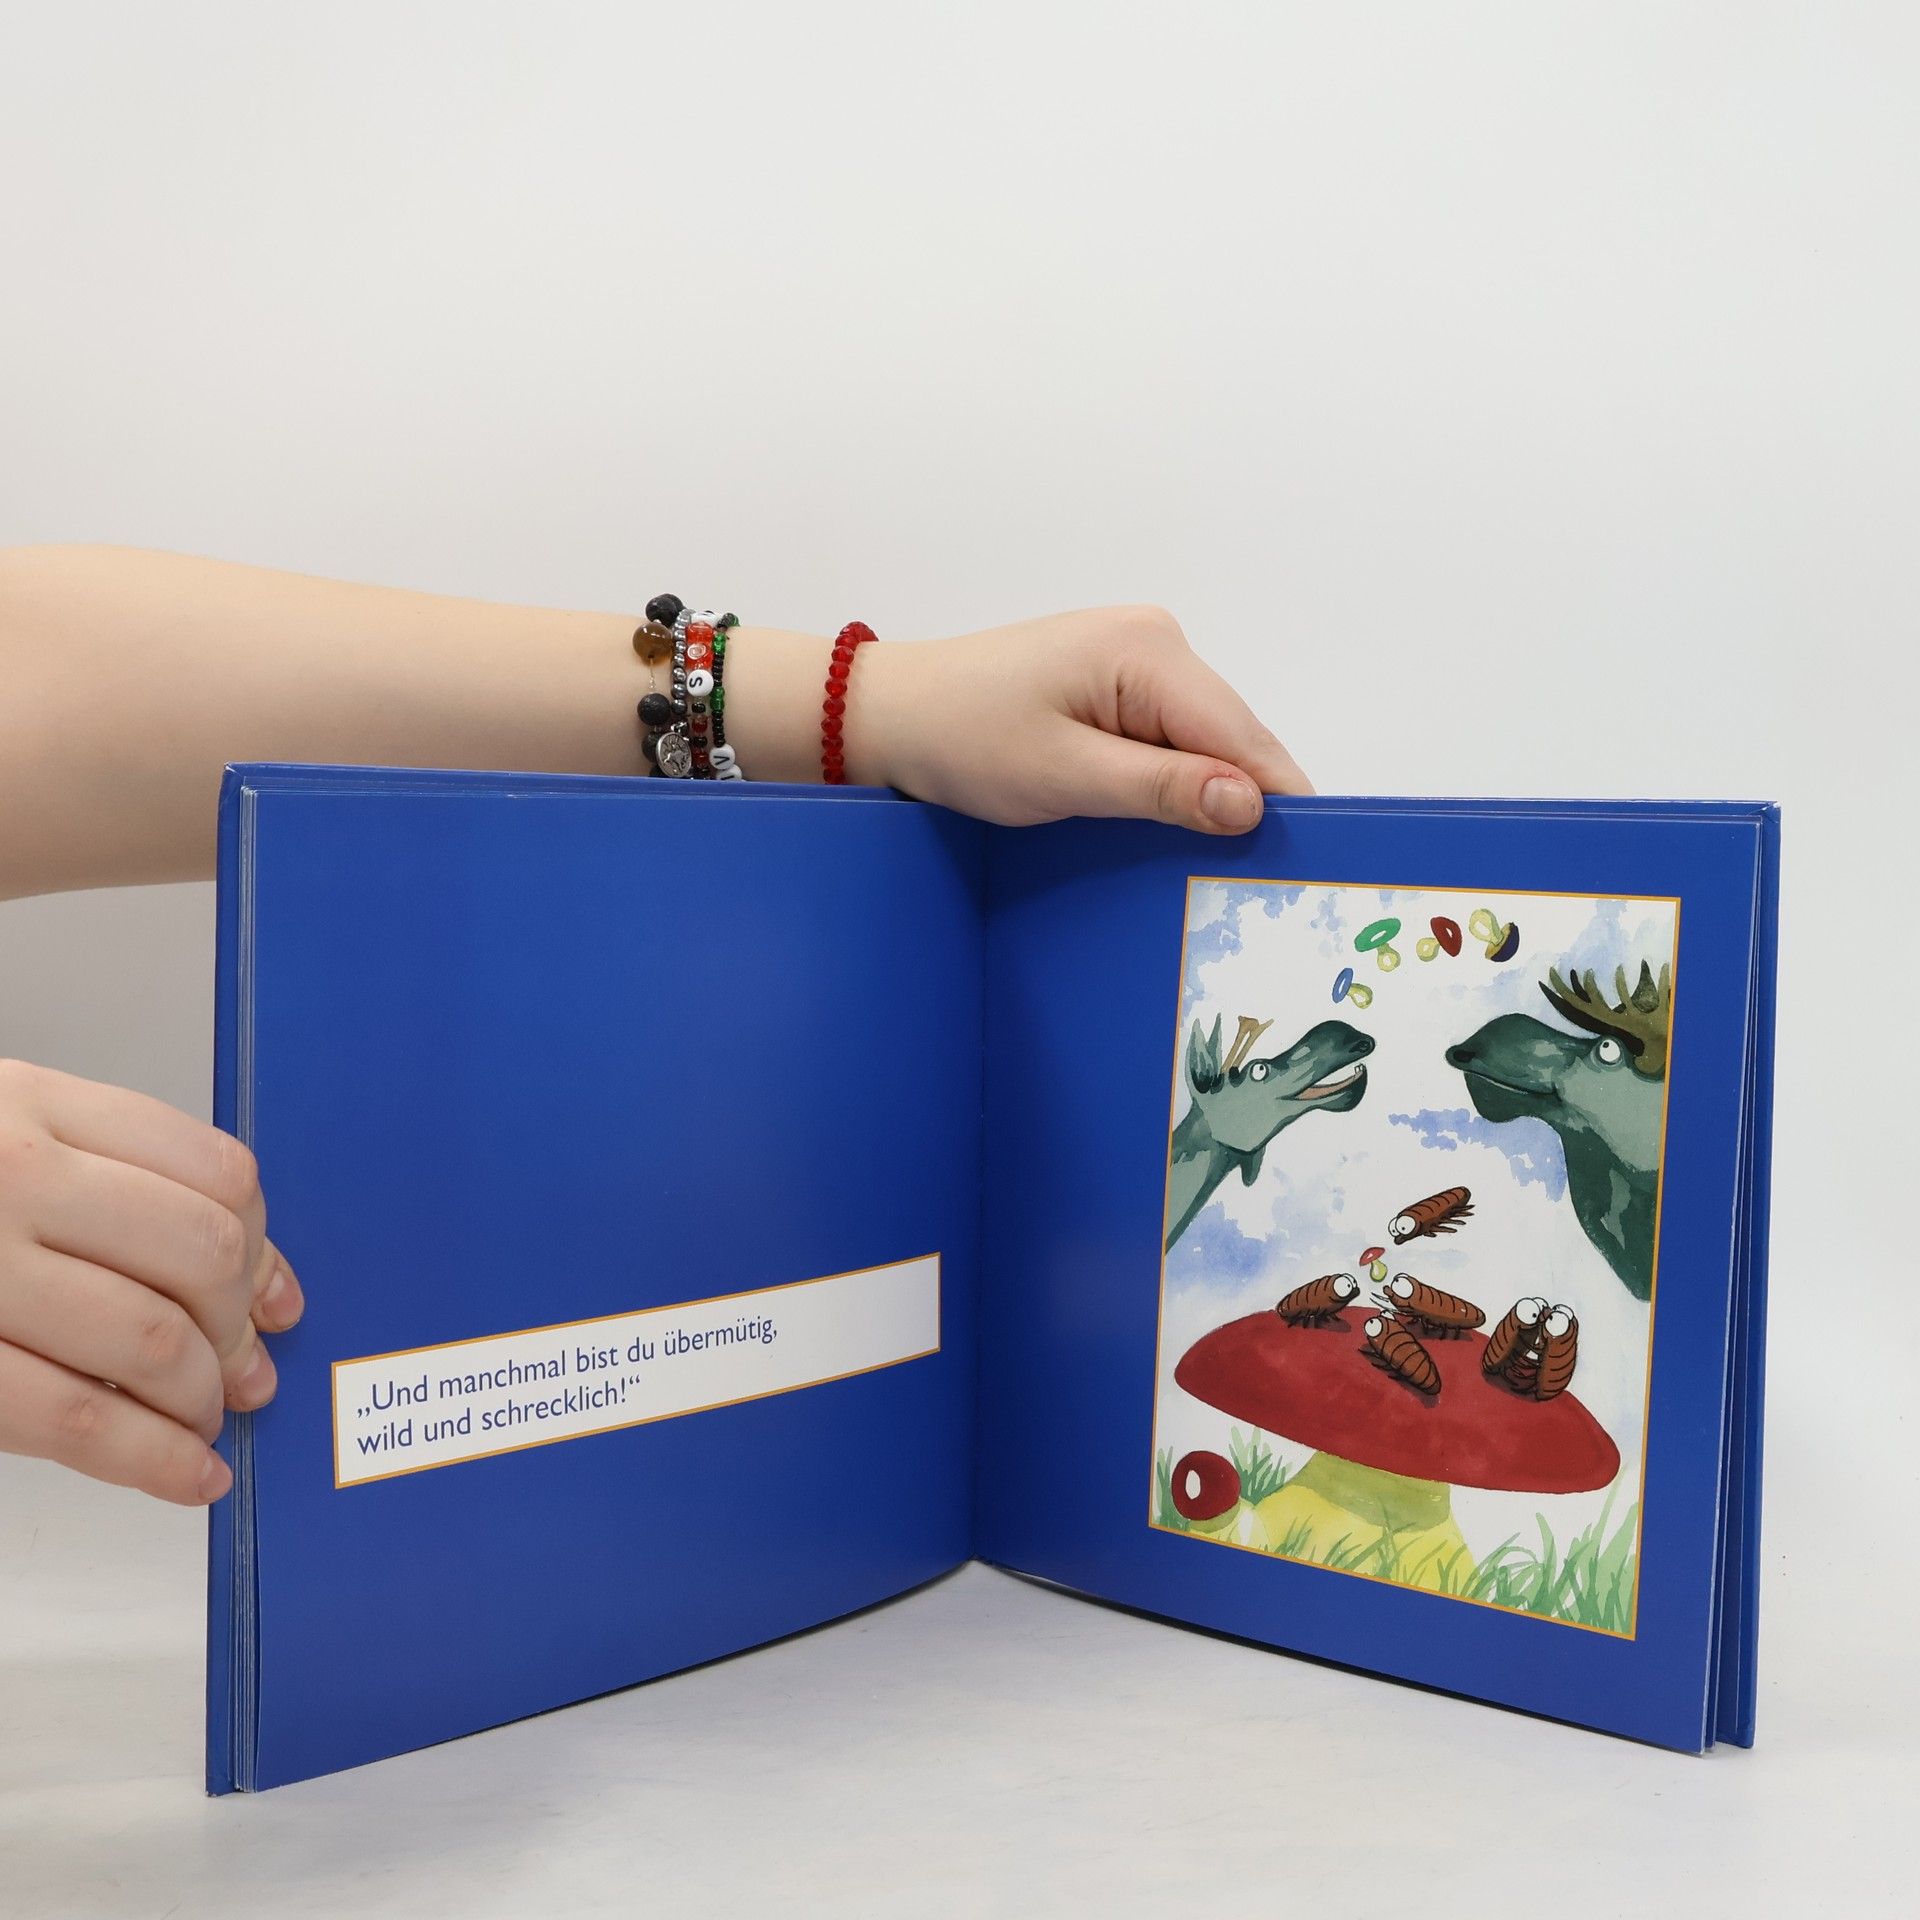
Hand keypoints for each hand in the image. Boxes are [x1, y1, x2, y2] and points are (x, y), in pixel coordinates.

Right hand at [0, 1059, 301, 1503]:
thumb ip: (110, 1178)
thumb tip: (257, 1276)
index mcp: (32, 1105)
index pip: (213, 1171)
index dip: (265, 1248)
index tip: (275, 1299)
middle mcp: (7, 1176)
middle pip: (200, 1254)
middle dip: (238, 1328)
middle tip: (242, 1370)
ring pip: (149, 1339)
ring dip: (200, 1398)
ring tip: (204, 1421)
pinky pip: (76, 1417)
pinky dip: (153, 1459)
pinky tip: (187, 1475)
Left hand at [855, 606, 1311, 831]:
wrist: (892, 713)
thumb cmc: (962, 738)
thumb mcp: (1065, 775)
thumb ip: (1162, 788)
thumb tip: (1252, 803)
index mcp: (1149, 651)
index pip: (1244, 736)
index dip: (1277, 802)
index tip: (1301, 866)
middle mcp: (1157, 641)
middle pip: (1233, 738)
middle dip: (1242, 802)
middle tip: (1256, 884)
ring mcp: (1139, 658)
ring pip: (1205, 742)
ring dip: (1205, 795)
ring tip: (1212, 861)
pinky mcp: (1118, 682)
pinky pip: (1171, 737)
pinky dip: (1174, 781)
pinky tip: (1168, 823)